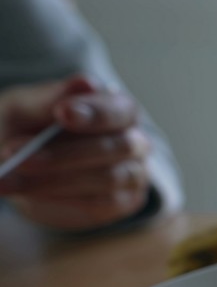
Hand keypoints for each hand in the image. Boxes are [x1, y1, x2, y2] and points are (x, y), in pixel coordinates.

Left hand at [0, 75, 151, 230]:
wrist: (24, 171)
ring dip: (52, 179)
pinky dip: (59, 198)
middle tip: (14, 152)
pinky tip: (27, 194)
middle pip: (117, 146)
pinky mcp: (124, 201)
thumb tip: (86, 83)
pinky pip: (100, 203)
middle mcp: (134, 140)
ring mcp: (133, 174)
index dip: (95, 112)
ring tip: (6, 179)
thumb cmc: (28, 131)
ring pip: (107, 177)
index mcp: (118, 109)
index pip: (119, 109)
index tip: (61, 114)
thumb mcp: (25, 111)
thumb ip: (50, 100)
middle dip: (64, 152)